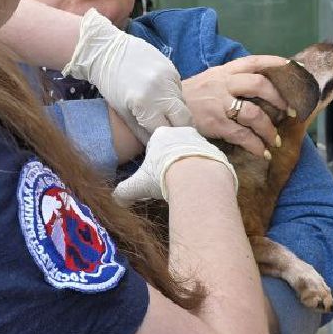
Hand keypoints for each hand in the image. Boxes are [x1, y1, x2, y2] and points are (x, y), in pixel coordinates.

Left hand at [64, 9, 192, 141]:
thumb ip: (142, 132)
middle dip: (181, 129)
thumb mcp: (123, 112)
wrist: (107, 50)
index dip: (168, 140)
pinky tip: (161, 96)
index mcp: (146, 104)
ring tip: (165, 114)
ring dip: (177, 113)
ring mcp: (170, 77)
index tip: (167, 144)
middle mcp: (162, 91)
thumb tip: (157, 146)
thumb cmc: (109, 84)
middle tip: (174, 135)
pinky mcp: (173, 68)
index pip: (168, 131)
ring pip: (184, 104)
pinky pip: (179, 90)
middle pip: (185, 119)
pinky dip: (174, 97)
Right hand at [113, 126, 235, 204]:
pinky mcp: (217, 152)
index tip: (155, 174)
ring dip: (190, 166)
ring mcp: (201, 141)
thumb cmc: (164, 176)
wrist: (198, 177)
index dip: (154, 158)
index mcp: (160, 135)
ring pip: (193, 153)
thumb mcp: (138, 185)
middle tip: (170, 180)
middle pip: (175, 146)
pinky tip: (200, 185)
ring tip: (186, 185)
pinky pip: (208, 162)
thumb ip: (124, 191)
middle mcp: (182, 132)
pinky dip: (204, 172)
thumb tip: (115, 200)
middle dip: (172, 161)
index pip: (155, 142)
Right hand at [183, 57, 293, 157]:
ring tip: (274, 140)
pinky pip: (242, 135)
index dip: (275, 63)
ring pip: (253, 113)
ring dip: (269, 129)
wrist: (163, 110)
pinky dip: (255, 145)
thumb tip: (260, 87)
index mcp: (224, 72)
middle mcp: (222, 84)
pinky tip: (261, 152)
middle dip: (279, 99)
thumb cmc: (191, 98)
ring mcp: (218, 104)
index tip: (293, 68)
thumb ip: (231, 81)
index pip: (253, 61)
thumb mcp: (210, 81)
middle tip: (289, 112)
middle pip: (259, 84)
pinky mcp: (214, 124)